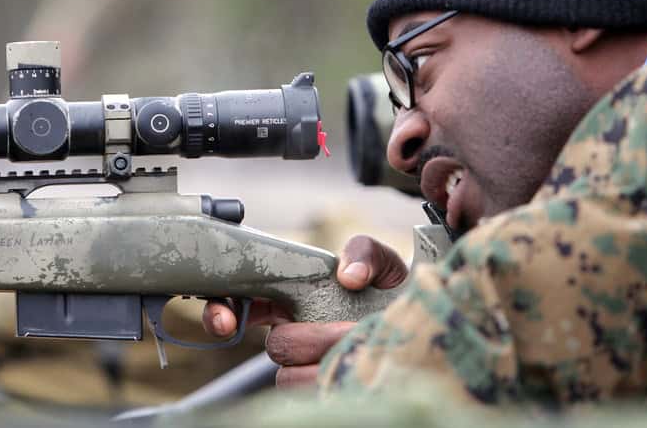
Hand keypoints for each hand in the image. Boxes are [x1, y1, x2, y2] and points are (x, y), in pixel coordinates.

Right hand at [201, 234, 407, 386]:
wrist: (422, 326)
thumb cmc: (392, 292)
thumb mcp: (382, 262)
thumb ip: (363, 251)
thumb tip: (348, 276)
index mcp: (291, 296)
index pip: (240, 304)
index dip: (223, 310)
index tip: (228, 321)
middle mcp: (294, 332)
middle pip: (273, 346)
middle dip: (300, 338)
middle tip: (330, 334)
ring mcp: (308, 365)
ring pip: (290, 376)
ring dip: (322, 360)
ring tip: (356, 345)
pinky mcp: (325, 391)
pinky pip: (312, 395)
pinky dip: (332, 382)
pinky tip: (353, 370)